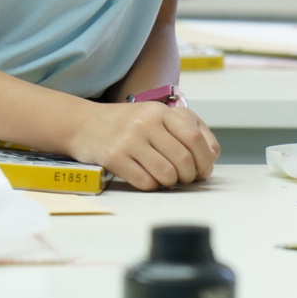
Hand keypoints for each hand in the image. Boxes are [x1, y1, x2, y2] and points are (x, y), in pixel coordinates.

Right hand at [66, 102, 220, 190]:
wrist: (84, 124)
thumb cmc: (128, 123)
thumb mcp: (157, 116)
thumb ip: (187, 129)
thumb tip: (212, 155)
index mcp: (162, 112)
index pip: (195, 138)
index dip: (205, 159)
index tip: (205, 171)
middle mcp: (146, 123)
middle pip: (183, 158)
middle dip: (190, 175)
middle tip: (187, 179)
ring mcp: (129, 140)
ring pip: (166, 172)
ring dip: (172, 182)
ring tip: (169, 180)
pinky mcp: (113, 158)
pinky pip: (144, 181)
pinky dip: (153, 185)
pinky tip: (150, 181)